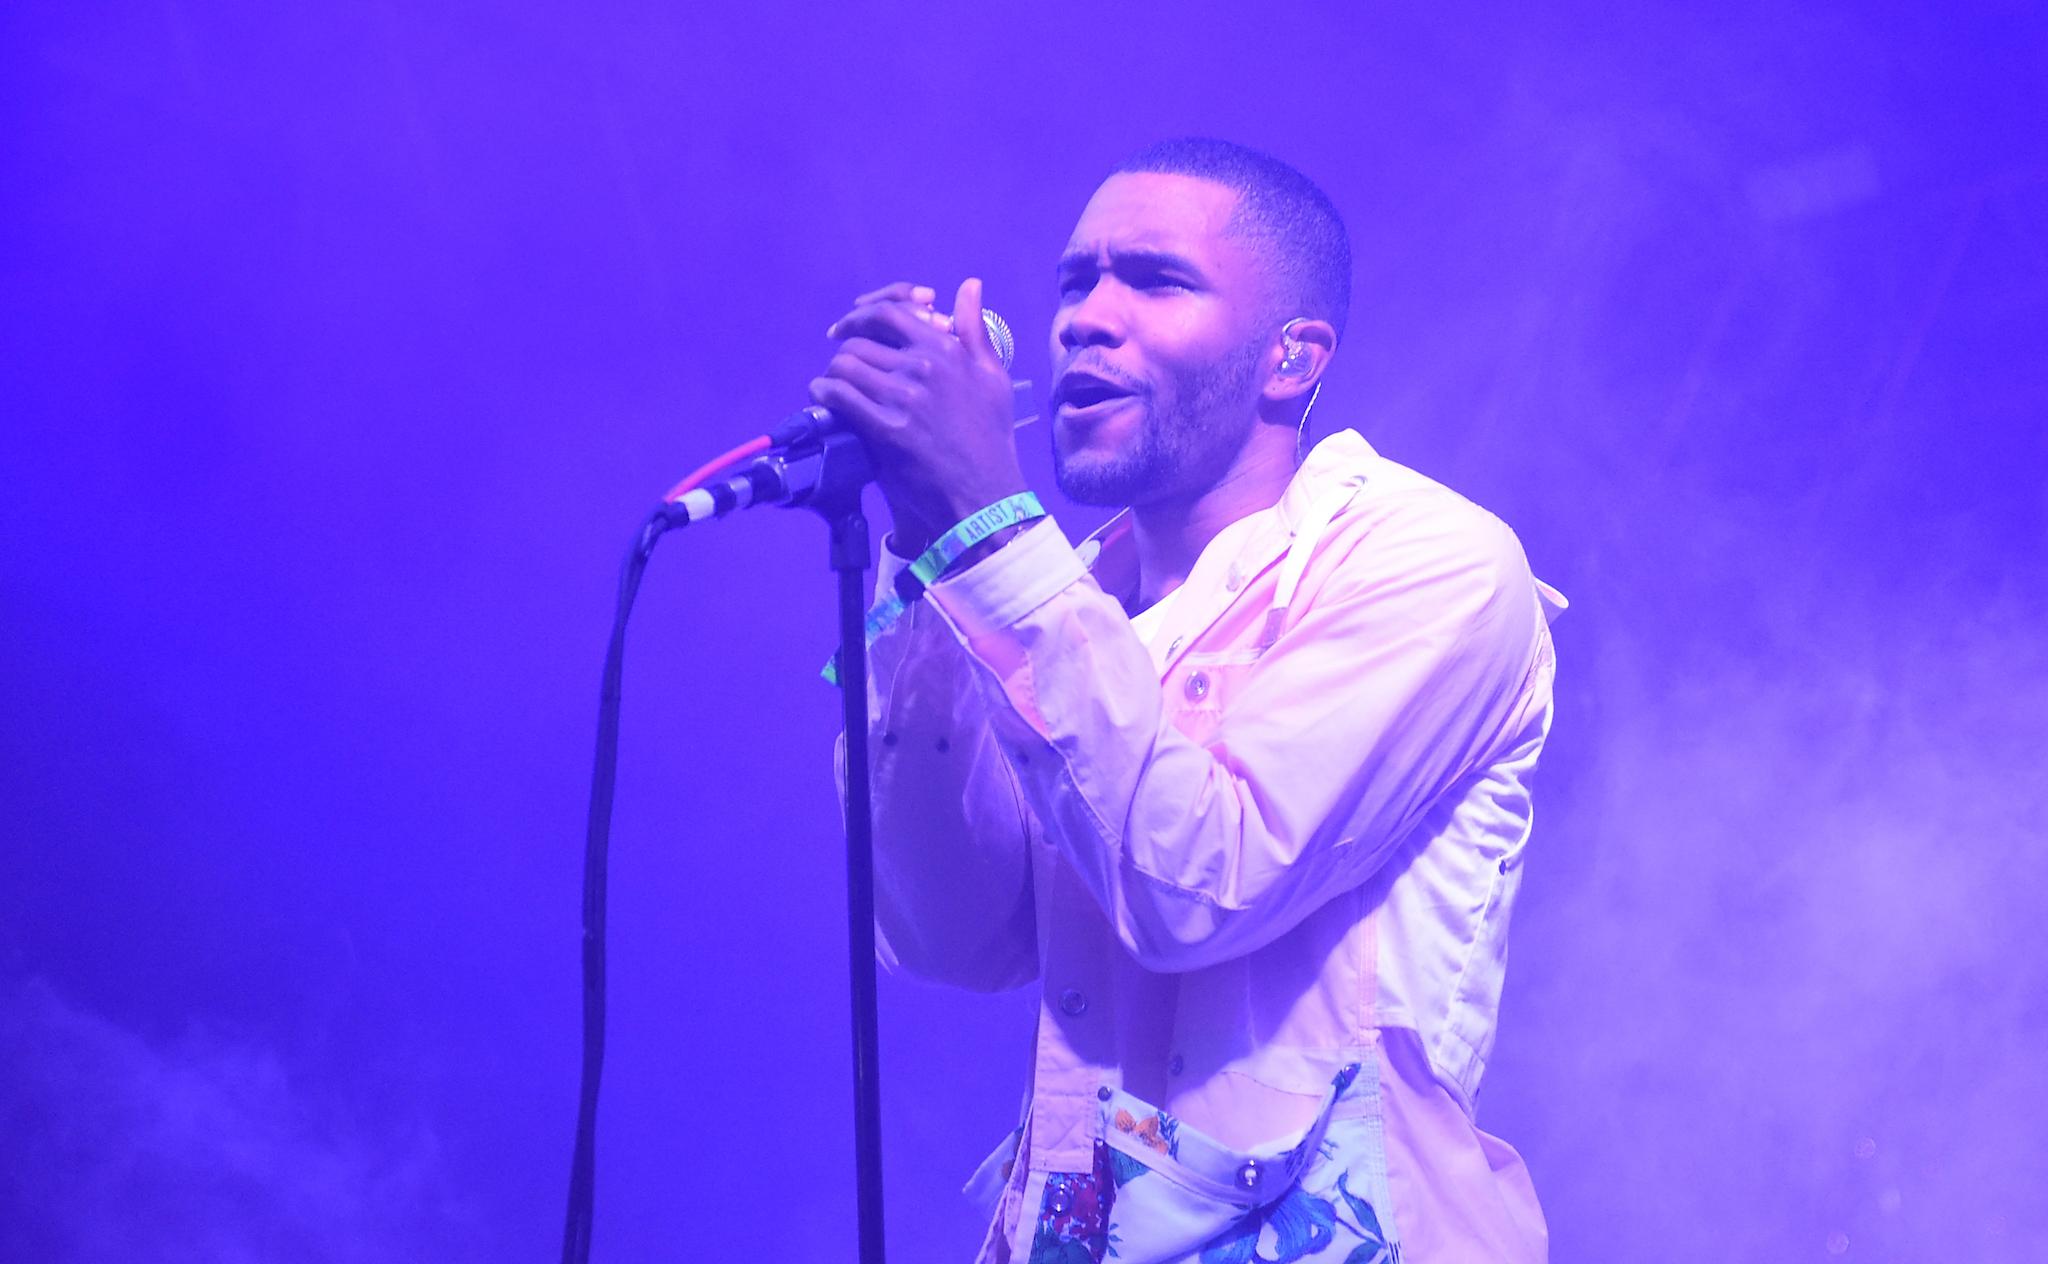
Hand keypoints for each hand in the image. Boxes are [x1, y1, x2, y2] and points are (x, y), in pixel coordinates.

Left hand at [811, 278, 1026, 553]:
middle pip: (861, 340)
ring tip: (833, 386)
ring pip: (846, 365)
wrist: (984, 494)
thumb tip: (969, 286)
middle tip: (842, 367)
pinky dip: (825, 393)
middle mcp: (924, 366)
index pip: (891, 313)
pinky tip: (824, 399)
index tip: (848, 327)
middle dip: (846, 350)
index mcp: (947, 349)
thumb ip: (976, 330)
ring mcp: (903, 397)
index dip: (861, 315)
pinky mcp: (886, 429)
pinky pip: (840, 396)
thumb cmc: (991, 438)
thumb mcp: (993, 377)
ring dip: (833, 374)